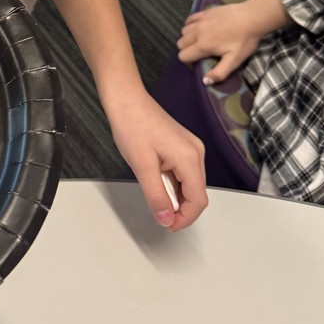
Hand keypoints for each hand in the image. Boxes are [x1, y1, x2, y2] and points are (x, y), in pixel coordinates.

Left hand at [106, 88, 206, 231]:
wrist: (125, 98)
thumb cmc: (132, 124)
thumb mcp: (142, 165)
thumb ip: (156, 196)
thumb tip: (166, 220)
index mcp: (190, 158)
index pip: (198, 200)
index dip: (185, 218)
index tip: (168, 225)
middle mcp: (195, 152)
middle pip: (197, 193)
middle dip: (181, 209)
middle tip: (160, 215)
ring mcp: (189, 147)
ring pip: (190, 183)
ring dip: (176, 196)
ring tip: (155, 196)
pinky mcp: (181, 144)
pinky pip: (183, 172)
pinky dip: (172, 183)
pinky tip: (156, 181)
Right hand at [177, 2, 265, 83]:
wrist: (251, 18)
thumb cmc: (244, 41)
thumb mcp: (234, 60)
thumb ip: (219, 72)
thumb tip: (204, 82)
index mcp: (203, 46)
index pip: (183, 56)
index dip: (188, 62)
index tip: (199, 62)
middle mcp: (197, 33)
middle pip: (180, 43)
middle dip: (187, 50)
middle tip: (200, 52)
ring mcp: (200, 21)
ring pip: (183, 31)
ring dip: (188, 38)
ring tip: (200, 40)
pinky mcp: (204, 13)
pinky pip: (189, 19)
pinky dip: (190, 25)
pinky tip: (200, 28)